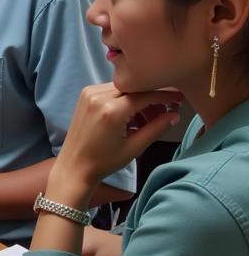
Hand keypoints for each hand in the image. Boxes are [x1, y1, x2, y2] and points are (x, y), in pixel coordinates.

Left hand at [52, 83, 182, 193]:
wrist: (74, 166)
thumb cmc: (104, 161)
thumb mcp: (134, 147)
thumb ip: (156, 128)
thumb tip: (175, 115)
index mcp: (110, 109)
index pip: (144, 95)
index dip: (165, 96)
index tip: (180, 99)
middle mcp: (98, 96)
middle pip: (134, 89)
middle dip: (152, 98)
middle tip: (165, 112)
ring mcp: (89, 93)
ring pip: (124, 89)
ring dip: (138, 99)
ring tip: (148, 119)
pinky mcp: (85, 95)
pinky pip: (111, 91)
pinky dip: (124, 99)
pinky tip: (132, 116)